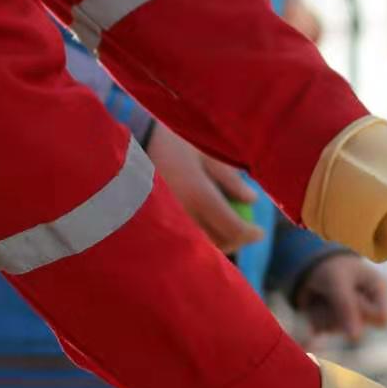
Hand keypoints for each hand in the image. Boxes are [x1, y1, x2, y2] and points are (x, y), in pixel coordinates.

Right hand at [147, 124, 263, 252]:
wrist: (126, 144)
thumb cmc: (172, 140)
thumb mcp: (205, 152)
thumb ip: (230, 178)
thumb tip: (252, 200)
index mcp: (198, 194)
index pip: (233, 227)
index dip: (250, 234)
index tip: (260, 232)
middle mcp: (183, 214)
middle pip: (217, 243)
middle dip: (235, 241)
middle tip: (246, 233)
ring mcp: (166, 223)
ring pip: (198, 246)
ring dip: (216, 243)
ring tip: (225, 230)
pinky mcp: (153, 226)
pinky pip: (180, 240)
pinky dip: (195, 239)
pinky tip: (201, 229)